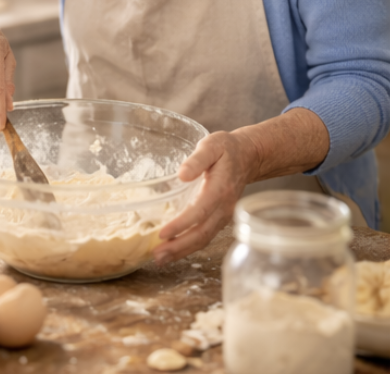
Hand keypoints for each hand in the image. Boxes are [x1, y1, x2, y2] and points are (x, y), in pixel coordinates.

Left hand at [152, 109, 329, 264]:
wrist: (247, 156)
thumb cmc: (227, 149)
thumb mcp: (212, 145)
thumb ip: (197, 159)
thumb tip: (182, 174)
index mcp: (220, 189)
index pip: (200, 211)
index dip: (181, 224)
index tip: (163, 233)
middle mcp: (224, 207)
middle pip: (202, 233)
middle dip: (179, 247)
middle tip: (156, 255)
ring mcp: (223, 215)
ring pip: (204, 239)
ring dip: (182, 251)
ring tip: (160, 259)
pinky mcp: (220, 218)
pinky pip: (206, 236)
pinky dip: (190, 246)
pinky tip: (174, 249)